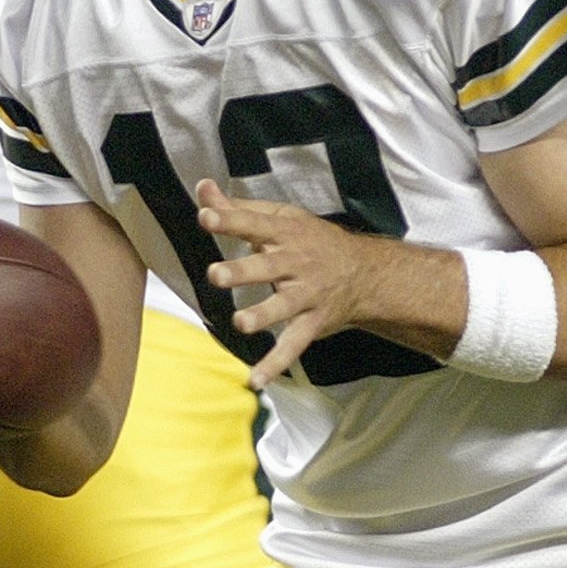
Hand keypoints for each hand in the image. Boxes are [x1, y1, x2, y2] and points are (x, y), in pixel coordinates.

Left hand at [195, 180, 395, 387]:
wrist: (364, 272)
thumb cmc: (312, 241)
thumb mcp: (281, 217)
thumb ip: (238, 207)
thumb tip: (202, 187)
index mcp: (285, 233)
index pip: (254, 224)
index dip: (230, 220)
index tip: (205, 216)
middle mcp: (296, 263)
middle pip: (266, 266)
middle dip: (242, 271)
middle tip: (216, 275)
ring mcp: (306, 295)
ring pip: (282, 307)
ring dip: (261, 316)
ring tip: (240, 323)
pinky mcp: (312, 323)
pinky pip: (293, 345)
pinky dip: (275, 364)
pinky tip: (255, 380)